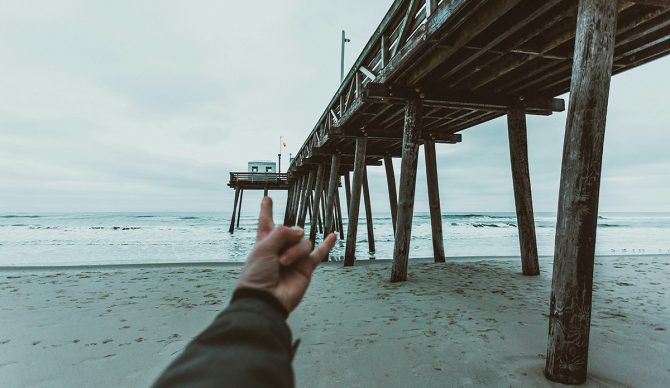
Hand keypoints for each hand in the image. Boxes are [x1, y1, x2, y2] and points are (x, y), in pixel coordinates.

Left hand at [235, 197, 335, 312]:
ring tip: (284, 263)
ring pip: (303, 242)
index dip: (266, 211)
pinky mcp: (306, 268)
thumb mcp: (263, 247)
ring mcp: (294, 258)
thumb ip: (282, 233)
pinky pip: (319, 253)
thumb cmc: (257, 275)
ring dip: (294, 251)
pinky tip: (332, 235)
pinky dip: (326, 244)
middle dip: (287, 236)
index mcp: (264, 243)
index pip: (266, 223)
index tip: (267, 199)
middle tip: (280, 252)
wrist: (266, 299)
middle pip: (291, 231)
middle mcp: (280, 249)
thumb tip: (301, 233)